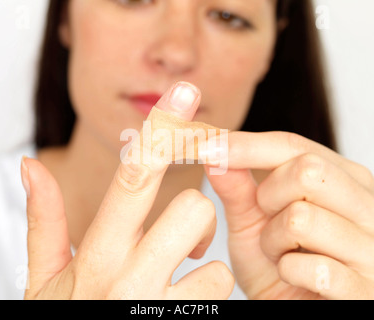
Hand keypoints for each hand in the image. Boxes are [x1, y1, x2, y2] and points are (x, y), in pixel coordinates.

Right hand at [21, 82, 233, 299]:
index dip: (162, 131)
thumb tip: (30, 167)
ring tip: (179, 283)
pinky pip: (220, 295)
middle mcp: (128, 276)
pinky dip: (209, 299)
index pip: (135, 177)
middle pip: (193, 210)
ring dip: (202, 269)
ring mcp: (159, 306)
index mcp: (97, 252)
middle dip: (195, 219)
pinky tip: (184, 306)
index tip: (186, 95)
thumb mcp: (45, 278)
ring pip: (215, 261)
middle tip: (183, 238)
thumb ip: (42, 221)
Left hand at [204, 131, 373, 298]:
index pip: (294, 147)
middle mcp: (367, 205)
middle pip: (307, 171)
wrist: (291, 306)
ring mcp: (372, 248)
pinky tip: (293, 275)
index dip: (247, 146)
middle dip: (268, 197)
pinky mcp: (366, 288)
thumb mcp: (251, 221)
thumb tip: (213, 151)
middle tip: (266, 220)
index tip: (208, 147)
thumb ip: (236, 187)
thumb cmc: (274, 263)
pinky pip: (314, 268)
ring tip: (279, 253)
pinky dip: (289, 272)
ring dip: (273, 241)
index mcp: (343, 179)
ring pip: (303, 218)